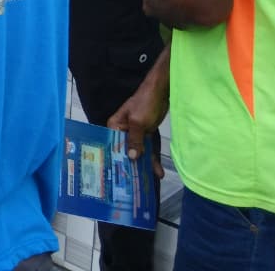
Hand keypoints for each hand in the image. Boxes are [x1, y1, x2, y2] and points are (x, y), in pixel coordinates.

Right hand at [108, 52, 169, 179]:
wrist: (162, 92)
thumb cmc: (145, 103)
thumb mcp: (139, 122)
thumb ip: (135, 140)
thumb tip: (131, 158)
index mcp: (115, 126)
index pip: (112, 146)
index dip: (116, 160)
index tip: (120, 177)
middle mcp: (122, 131)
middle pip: (125, 152)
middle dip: (131, 166)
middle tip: (136, 184)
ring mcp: (135, 133)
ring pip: (138, 153)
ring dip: (145, 165)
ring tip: (149, 181)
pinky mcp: (146, 134)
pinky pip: (147, 149)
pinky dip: (152, 159)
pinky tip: (158, 170)